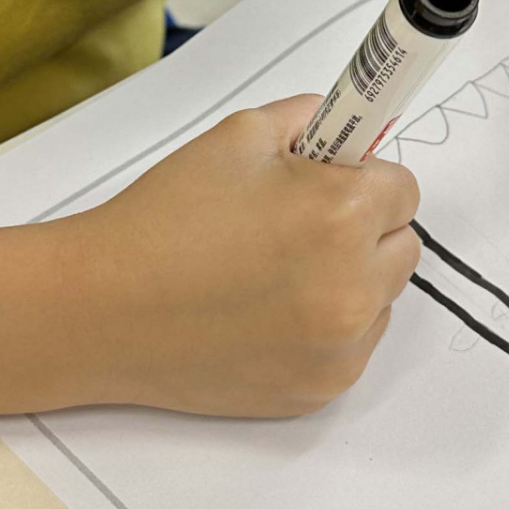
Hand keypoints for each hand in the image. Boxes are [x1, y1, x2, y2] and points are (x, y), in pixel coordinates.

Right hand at [69, 96, 421, 415]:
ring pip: (381, 298)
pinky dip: (323, 328)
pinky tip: (263, 314)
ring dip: (348, 281)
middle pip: (403, 246)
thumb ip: (312, 120)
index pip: (404, 189)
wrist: (104, 309)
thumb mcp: (239, 135)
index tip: (327, 184)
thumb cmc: (164, 219)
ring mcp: (341, 346)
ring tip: (271, 274)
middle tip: (295, 227)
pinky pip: (352, 344)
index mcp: (342, 214)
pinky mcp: (322, 388)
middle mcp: (354, 286)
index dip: (362, 179)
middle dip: (363, 230)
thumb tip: (352, 128)